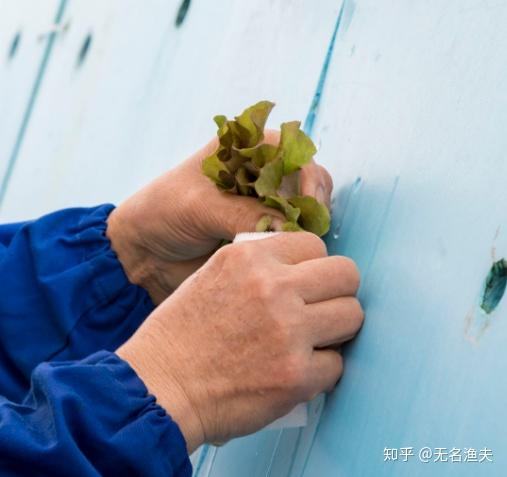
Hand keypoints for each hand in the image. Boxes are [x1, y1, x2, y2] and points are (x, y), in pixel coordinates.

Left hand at [107, 131, 332, 302]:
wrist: (145, 252)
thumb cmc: (162, 213)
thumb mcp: (200, 207)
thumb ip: (245, 214)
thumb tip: (289, 229)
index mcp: (241, 148)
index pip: (291, 148)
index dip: (306, 172)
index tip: (308, 201)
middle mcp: (257, 172)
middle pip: (306, 178)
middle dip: (310, 202)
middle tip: (304, 228)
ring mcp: (262, 203)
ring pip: (304, 208)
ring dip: (305, 225)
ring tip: (291, 243)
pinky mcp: (262, 231)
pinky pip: (291, 234)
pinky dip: (294, 243)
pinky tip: (283, 254)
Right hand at [117, 232, 362, 451]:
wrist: (159, 386)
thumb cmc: (179, 334)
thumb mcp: (212, 275)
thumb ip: (257, 266)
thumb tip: (301, 271)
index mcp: (249, 256)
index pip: (316, 245)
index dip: (315, 266)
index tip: (308, 284)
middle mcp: (273, 287)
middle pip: (346, 274)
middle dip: (337, 292)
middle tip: (321, 309)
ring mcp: (288, 331)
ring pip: (352, 316)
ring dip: (337, 330)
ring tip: (314, 340)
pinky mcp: (296, 375)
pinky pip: (337, 364)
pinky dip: (321, 371)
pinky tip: (297, 372)